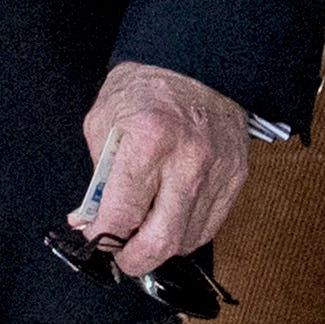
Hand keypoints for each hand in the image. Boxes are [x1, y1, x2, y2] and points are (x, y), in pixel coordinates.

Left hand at [72, 61, 250, 278]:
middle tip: (119, 256)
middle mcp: (188, 160)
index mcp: (149, 141)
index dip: (102, 236)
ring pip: (186, 240)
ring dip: (159, 247)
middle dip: (133, 260)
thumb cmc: (144, 90)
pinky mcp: (235, 178)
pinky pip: (208, 227)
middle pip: (160, 241)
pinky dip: (185, 234)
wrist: (196, 64)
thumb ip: (97, 176)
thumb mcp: (103, 122)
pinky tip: (168, 220)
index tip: (95, 237)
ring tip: (142, 232)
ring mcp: (217, 172)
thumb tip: (89, 220)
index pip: (122, 214)